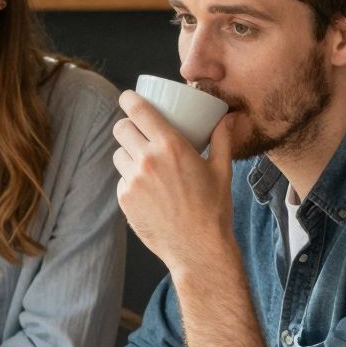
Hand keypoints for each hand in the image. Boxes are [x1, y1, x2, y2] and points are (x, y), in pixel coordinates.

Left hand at [112, 93, 235, 272]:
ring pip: (118, 154)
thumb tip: (227, 116)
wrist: (198, 248)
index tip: (128, 98)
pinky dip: (130, 180)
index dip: (129, 100)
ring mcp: (133, 181)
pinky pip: (121, 180)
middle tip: (136, 131)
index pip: (138, 110)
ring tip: (143, 162)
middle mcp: (147, 160)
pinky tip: (146, 188)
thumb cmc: (213, 208)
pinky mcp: (125, 200)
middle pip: (120, 129)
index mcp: (171, 146)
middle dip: (126, 126)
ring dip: (127, 153)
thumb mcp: (222, 169)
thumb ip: (222, 139)